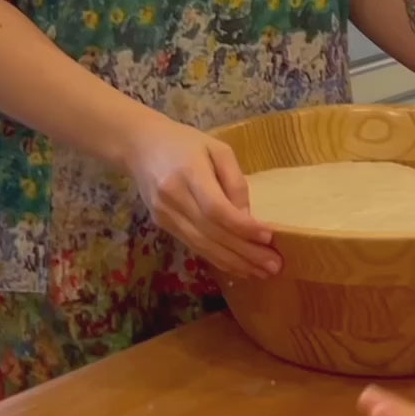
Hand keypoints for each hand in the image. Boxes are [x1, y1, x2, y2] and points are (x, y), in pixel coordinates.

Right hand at [124, 111, 281, 279]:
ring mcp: (165, 214)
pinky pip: (194, 246)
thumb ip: (234, 180)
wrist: (140, 145)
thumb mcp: (216, 148)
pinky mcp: (163, 225)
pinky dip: (217, 259)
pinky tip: (237, 267)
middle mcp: (174, 197)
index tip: (268, 236)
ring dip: (234, 263)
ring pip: (203, 246)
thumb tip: (248, 217)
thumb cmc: (185, 142)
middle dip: (245, 252)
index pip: (216, 208)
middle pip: (212, 232)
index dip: (242, 227)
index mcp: (189, 172)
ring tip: (261, 273)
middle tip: (274, 265)